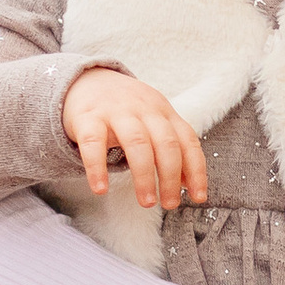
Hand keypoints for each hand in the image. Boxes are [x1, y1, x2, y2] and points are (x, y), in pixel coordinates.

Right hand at [62, 69, 205, 210]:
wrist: (86, 80)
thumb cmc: (126, 110)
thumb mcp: (153, 121)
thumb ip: (171, 148)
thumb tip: (188, 184)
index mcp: (164, 112)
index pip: (187, 141)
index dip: (196, 170)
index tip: (198, 197)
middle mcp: (144, 109)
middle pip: (166, 143)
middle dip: (171, 177)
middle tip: (170, 204)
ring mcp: (116, 111)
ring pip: (136, 143)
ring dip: (144, 176)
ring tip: (147, 202)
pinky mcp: (88, 117)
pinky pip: (93, 143)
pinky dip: (97, 168)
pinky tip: (100, 189)